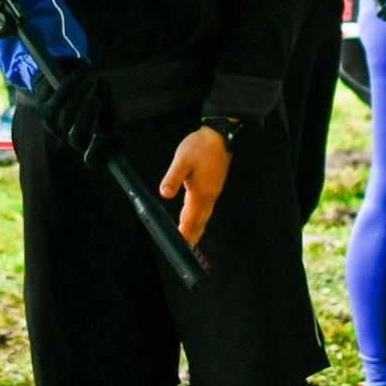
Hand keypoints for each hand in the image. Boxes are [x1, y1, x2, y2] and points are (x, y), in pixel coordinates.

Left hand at [32, 60, 110, 168]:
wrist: (77, 80)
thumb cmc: (100, 97)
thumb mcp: (109, 106)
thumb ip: (111, 120)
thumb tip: (116, 142)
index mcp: (95, 144)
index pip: (94, 159)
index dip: (97, 153)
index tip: (104, 138)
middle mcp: (76, 139)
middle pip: (78, 140)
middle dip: (85, 121)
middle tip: (95, 101)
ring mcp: (60, 127)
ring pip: (65, 119)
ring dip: (78, 97)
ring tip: (91, 80)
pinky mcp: (47, 111)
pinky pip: (56, 102)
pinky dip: (68, 87)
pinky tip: (79, 75)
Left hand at [159, 126, 230, 246]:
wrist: (220, 136)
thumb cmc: (201, 146)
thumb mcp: (182, 160)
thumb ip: (173, 178)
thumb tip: (165, 193)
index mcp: (201, 192)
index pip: (191, 219)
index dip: (185, 233)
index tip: (181, 245)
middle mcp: (209, 195)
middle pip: (199, 221)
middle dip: (192, 235)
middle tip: (186, 249)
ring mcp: (213, 191)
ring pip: (204, 215)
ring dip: (197, 228)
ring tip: (192, 239)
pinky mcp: (214, 186)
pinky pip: (206, 207)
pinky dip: (201, 217)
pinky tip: (197, 216)